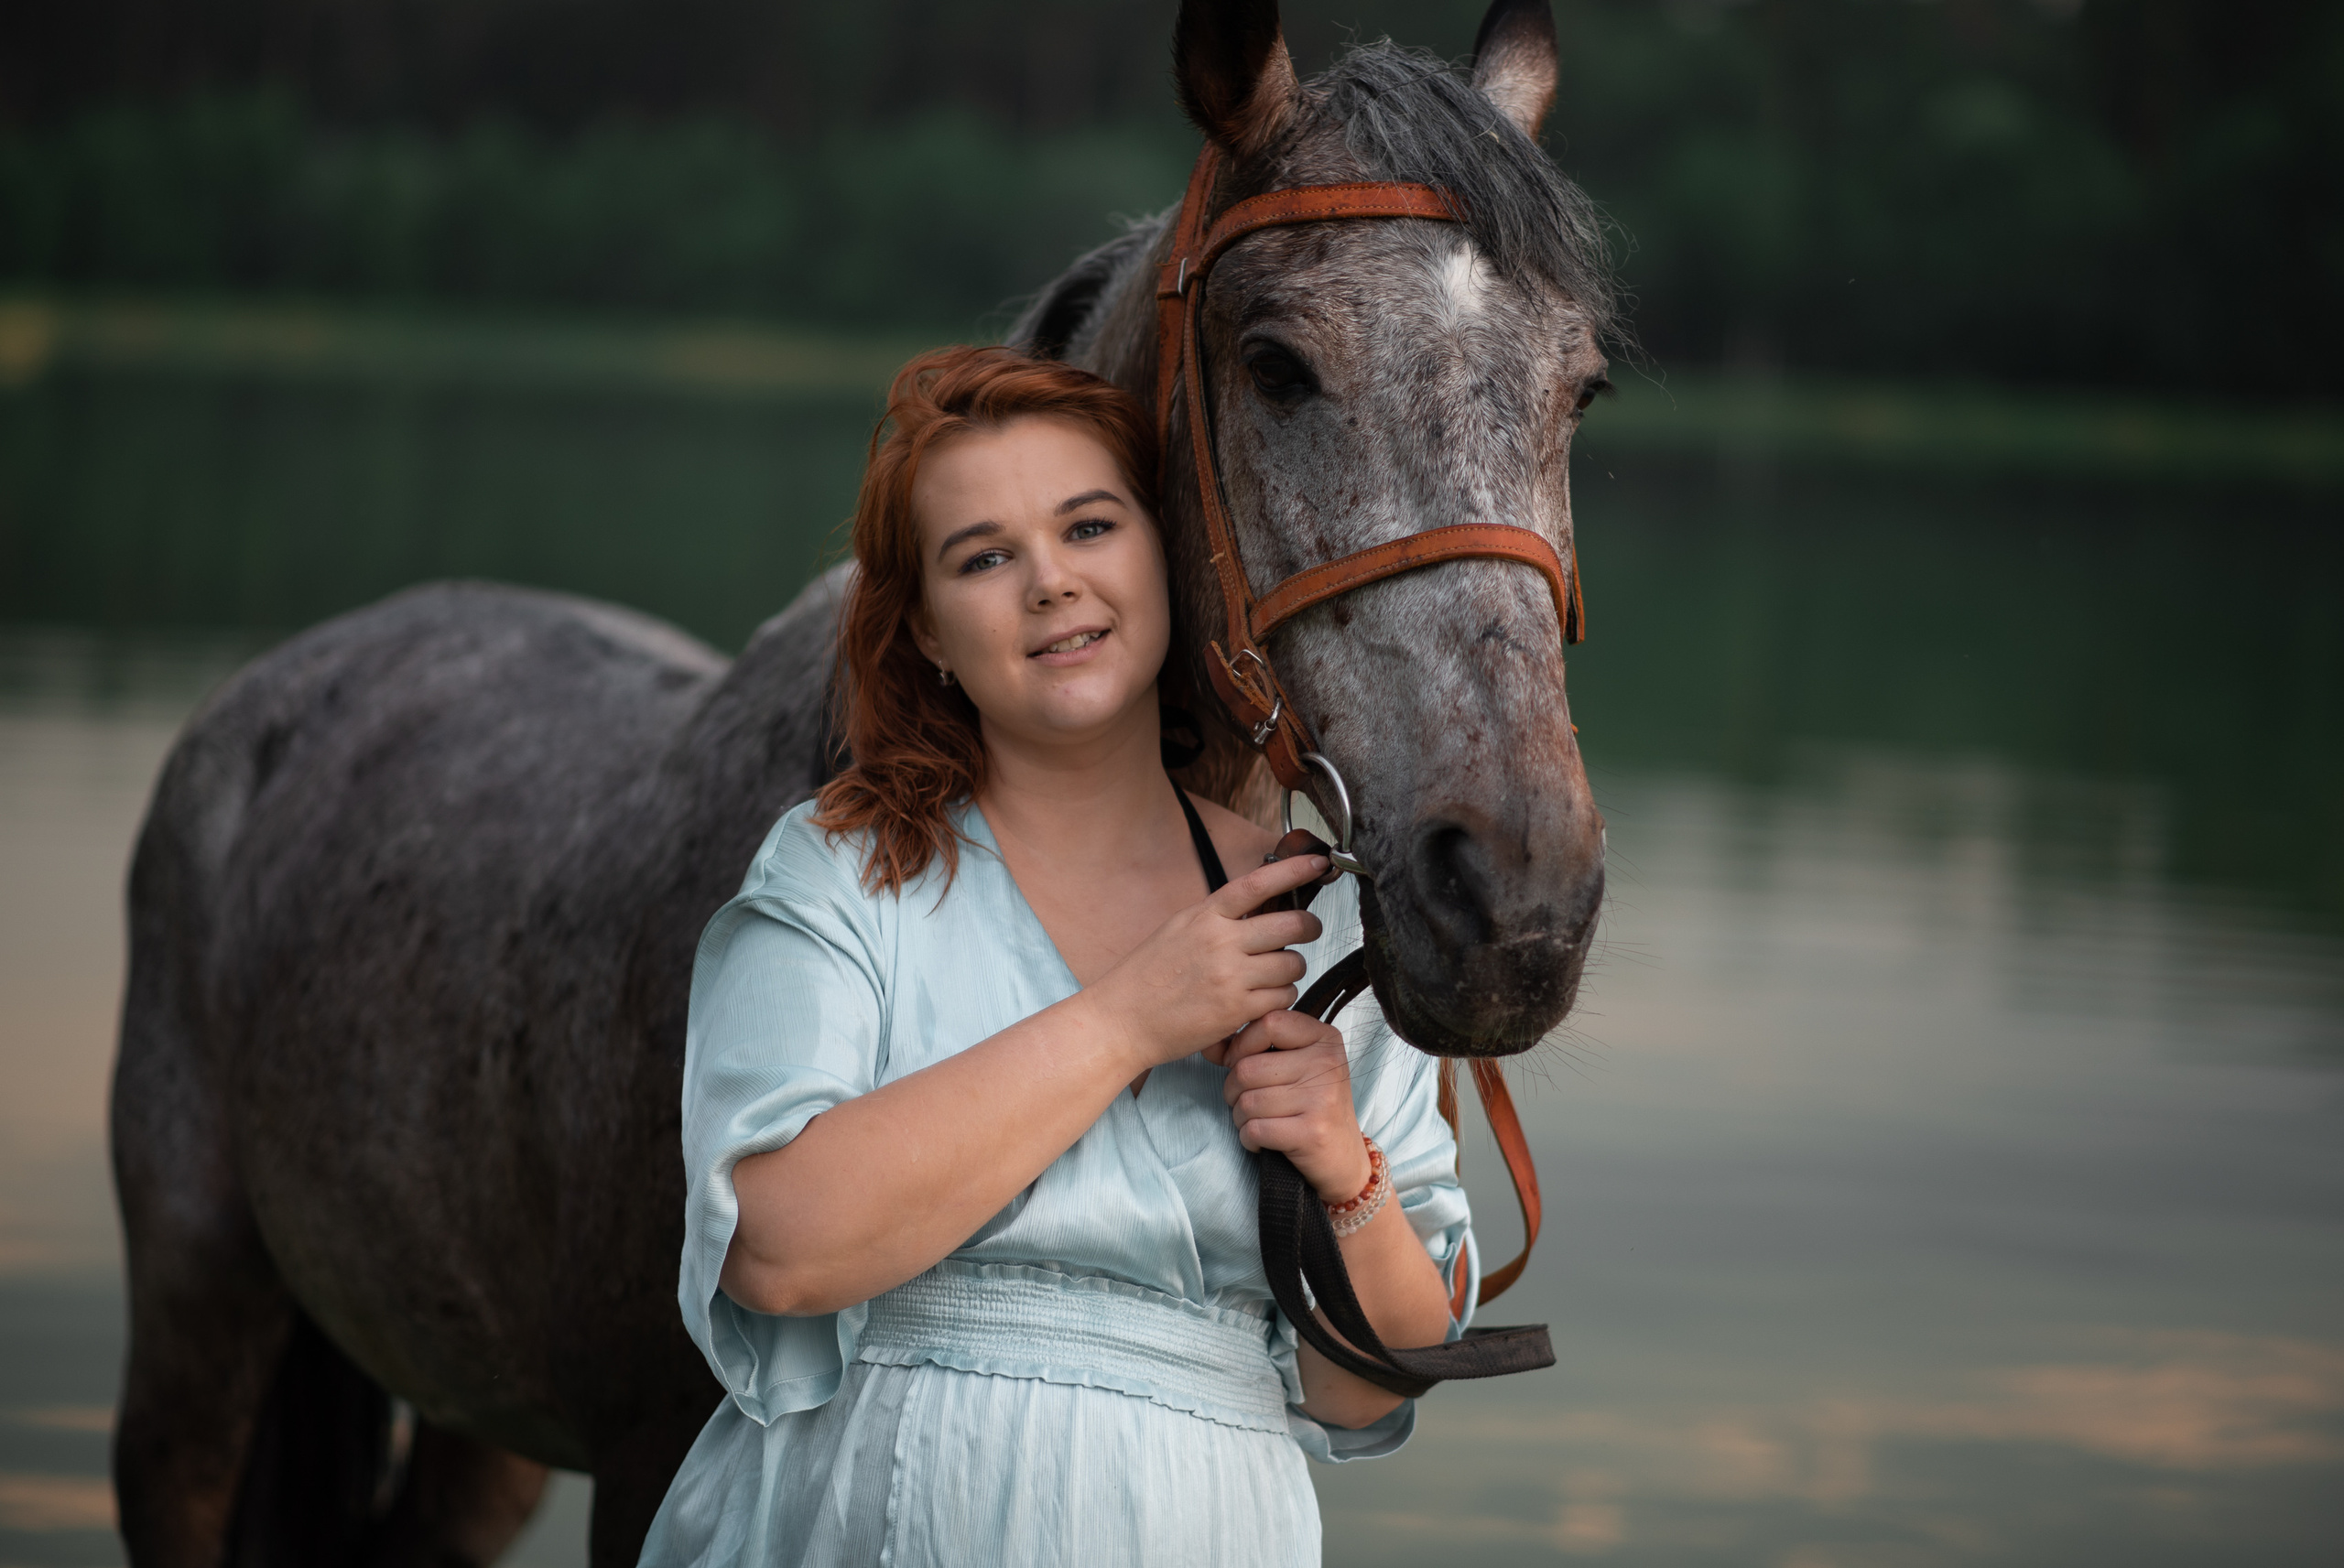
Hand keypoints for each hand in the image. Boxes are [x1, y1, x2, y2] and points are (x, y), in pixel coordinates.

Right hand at [1081, 854, 1328, 1069]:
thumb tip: (1260, 907)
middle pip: (1292, 925)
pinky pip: (1282, 998)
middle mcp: (1220, 941)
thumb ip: (1218, 918)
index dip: (1292, 870)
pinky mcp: (1236, 1010)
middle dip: (1309, 928)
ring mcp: (1230, 976)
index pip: (1257, 884)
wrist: (1122, 1019)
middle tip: (1308, 932)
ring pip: (1293, 965)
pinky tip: (1260, 1001)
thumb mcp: (1179, 929)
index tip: (1318, 863)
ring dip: (1290, 971)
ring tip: (1271, 976)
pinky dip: (1279, 1000)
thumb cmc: (1148, 975)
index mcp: (1206, 916)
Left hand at [1211, 1010, 1370, 1203]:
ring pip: (1247, 1101)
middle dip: (1233, 1090)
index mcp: (1325, 1038)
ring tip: (1258, 1121)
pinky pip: (1255, 1129)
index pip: (1269, 1022)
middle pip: (1248, 1067)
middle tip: (1246, 1102)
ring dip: (1240, 1117)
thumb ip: (1256, 1047)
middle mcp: (1327, 1063)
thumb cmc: (1312, 1106)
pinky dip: (1249, 1138)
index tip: (1237, 1062)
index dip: (1241, 1044)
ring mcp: (1322, 1098)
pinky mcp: (1312, 1132)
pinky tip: (1263, 1140)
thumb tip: (1209, 1044)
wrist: (1343, 1157)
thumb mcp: (1295, 1065)